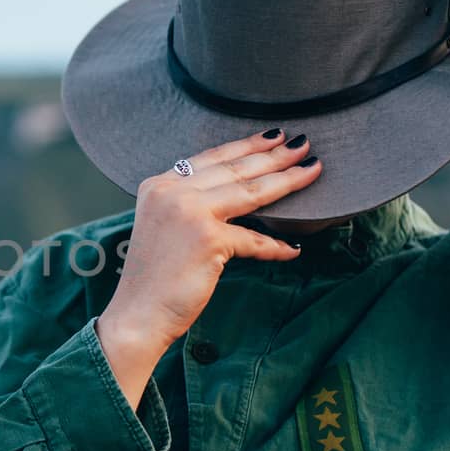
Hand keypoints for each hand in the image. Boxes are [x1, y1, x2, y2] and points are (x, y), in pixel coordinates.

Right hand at [95, 129, 321, 408]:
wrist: (137, 313)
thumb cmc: (152, 278)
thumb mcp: (162, 226)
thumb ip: (187, 204)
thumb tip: (234, 193)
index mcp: (158, 184)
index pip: (211, 157)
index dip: (246, 145)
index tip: (274, 136)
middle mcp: (172, 191)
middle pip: (235, 168)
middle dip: (274, 155)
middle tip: (304, 144)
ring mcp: (189, 213)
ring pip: (250, 192)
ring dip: (286, 180)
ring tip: (312, 170)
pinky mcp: (208, 239)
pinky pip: (254, 239)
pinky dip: (275, 246)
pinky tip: (293, 248)